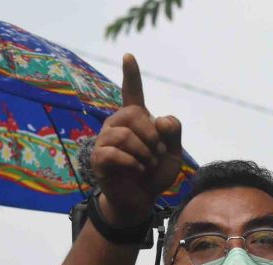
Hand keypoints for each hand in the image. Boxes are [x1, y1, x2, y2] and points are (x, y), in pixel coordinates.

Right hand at [90, 54, 182, 224]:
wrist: (141, 200)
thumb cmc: (155, 174)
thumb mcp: (173, 153)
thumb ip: (173, 133)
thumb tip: (160, 119)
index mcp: (136, 119)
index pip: (132, 92)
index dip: (132, 75)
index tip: (129, 56)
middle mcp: (117, 124)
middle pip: (133, 113)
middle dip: (152, 135)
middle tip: (157, 154)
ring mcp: (105, 140)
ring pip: (124, 134)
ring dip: (144, 151)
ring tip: (148, 164)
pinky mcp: (98, 157)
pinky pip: (114, 152)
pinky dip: (133, 162)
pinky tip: (137, 169)